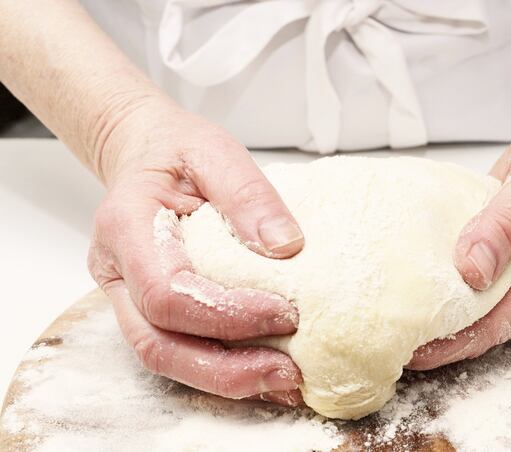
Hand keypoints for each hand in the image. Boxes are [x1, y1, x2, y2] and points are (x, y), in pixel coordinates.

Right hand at [87, 101, 304, 405]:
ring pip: (165, 357)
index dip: (225, 313)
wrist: (147, 154)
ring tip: (285, 379)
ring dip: (226, 379)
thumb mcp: (215, 152)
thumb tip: (286, 246)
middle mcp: (117, 271)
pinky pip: (180, 350)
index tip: (285, 312)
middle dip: (226, 368)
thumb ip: (248, 194)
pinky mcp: (151, 310)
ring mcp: (128, 296)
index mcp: (126, 227)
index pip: (167, 292)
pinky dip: (223, 368)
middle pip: (158, 343)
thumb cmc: (176, 151)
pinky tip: (266, 370)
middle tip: (288, 371)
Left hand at [408, 96, 510, 369]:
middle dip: (437, 331)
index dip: (455, 340)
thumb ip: (506, 226)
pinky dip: (435, 267)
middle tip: (388, 335)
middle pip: (479, 317)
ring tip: (389, 311)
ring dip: (434, 302)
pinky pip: (461, 260)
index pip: (498, 322)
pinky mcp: (493, 239)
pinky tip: (404, 270)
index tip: (414, 348)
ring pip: (467, 292)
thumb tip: (471, 272)